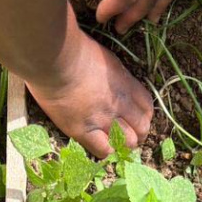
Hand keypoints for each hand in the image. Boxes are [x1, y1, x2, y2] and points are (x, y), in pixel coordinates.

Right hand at [26, 14, 153, 157]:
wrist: (54, 58)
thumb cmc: (74, 50)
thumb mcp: (106, 58)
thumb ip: (116, 75)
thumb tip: (118, 82)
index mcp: (126, 85)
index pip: (148, 107)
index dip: (144, 116)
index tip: (136, 118)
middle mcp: (120, 104)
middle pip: (142, 128)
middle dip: (138, 133)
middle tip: (128, 134)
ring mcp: (103, 119)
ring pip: (127, 143)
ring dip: (124, 144)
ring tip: (115, 142)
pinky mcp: (83, 131)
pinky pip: (103, 151)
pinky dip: (106, 151)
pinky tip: (99, 145)